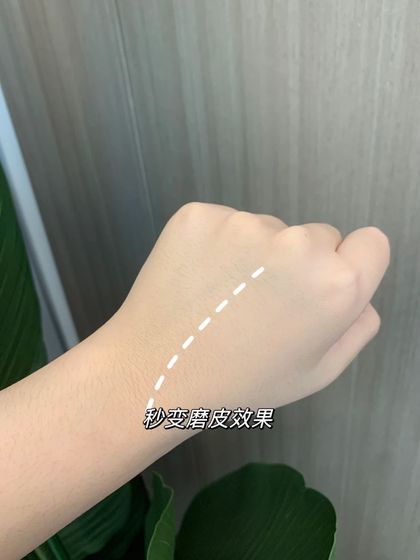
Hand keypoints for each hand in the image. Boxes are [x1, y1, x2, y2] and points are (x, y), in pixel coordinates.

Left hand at [111, 202, 389, 412]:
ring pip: (269, 229)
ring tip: (224, 297)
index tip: (321, 286)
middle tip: (262, 304)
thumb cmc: (239, 381)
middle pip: (319, 236)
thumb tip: (362, 295)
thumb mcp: (316, 373)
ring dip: (255, 255)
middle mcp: (297, 244)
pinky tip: (200, 280)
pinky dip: (217, 245)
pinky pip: (226, 222)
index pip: (371, 243)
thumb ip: (357, 328)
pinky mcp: (201, 214)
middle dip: (300, 264)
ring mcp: (244, 223)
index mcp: (336, 284)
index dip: (350, 265)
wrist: (157, 370)